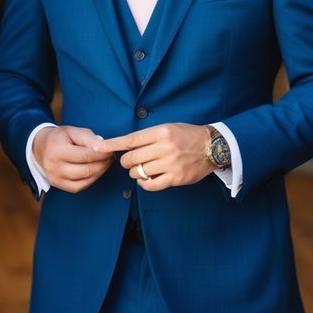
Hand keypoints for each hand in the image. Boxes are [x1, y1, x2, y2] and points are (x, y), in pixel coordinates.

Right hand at [32, 126, 112, 192]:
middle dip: (103, 163)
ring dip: (99, 171)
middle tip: (111, 156)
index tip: (111, 149)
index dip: (101, 154)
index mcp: (57, 150)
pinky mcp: (59, 185)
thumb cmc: (59, 138)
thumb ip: (88, 138)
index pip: (85, 155)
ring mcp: (55, 178)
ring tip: (105, 162)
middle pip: (86, 170)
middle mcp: (54, 166)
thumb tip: (103, 146)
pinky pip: (80, 186)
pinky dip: (91, 179)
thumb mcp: (72, 131)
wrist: (41, 147)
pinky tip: (96, 170)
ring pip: (85, 179)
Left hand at [94, 123, 213, 190]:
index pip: (130, 140)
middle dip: (125, 162)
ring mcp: (170, 164)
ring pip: (139, 172)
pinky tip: (145, 179)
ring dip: (135, 172)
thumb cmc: (186, 135)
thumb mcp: (167, 128)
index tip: (100, 148)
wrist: (212, 146)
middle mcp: (164, 147)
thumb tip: (124, 146)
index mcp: (161, 132)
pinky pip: (151, 185)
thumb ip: (147, 136)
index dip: (113, 145)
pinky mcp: (176, 178)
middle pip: (131, 158)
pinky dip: (144, 183)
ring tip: (140, 169)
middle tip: (129, 162)